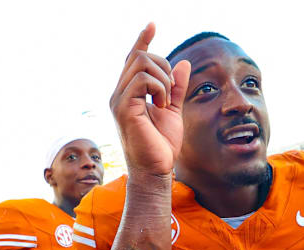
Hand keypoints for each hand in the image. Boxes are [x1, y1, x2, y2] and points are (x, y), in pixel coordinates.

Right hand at [110, 22, 190, 176]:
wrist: (157, 170)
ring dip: (162, 78)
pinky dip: (159, 88)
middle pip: (140, 56)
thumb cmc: (161, 145)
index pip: (134, 59)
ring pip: (142, 63)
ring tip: (165, 101)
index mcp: (130, 93)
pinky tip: (161, 106)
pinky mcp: (123, 107)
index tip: (152, 24)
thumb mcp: (173, 110)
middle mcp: (119, 93)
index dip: (143, 40)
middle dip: (164, 65)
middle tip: (171, 91)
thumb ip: (176, 88)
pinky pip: (143, 79)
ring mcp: (119, 99)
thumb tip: (184, 64)